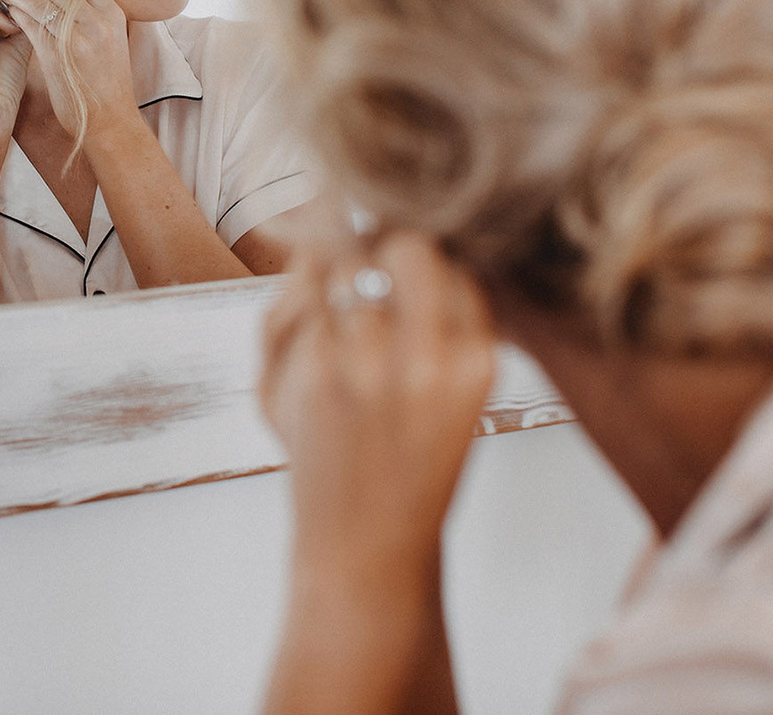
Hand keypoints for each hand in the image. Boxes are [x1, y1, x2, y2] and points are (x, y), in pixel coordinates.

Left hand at [0, 0, 133, 134]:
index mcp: (113, 13)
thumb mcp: (110, 41)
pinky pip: (31, 23)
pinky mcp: (60, 54)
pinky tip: (7, 12)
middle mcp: (99, 19)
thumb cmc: (106, 83)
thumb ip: (92, 16)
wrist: (113, 123)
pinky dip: (17, 13)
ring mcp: (80, 36)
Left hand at [259, 231, 495, 591]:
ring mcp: (369, 368)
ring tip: (324, 273)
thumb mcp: (458, 390)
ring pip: (342, 259)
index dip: (422, 240)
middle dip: (376, 237)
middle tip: (359, 247)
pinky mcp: (312, 377)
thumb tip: (391, 221)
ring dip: (327, 258)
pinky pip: (297, 296)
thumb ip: (443, 312)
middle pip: (405, 241)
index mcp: (477, 361)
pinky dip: (294, 297)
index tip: (398, 244)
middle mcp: (431, 361)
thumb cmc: (408, 463)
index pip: (457, 257)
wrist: (368, 552)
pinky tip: (303, 314)